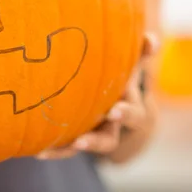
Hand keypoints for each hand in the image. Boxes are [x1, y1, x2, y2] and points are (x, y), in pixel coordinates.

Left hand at [36, 33, 158, 160]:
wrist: (113, 106)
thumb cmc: (118, 79)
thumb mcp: (129, 66)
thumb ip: (139, 53)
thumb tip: (151, 39)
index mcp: (127, 107)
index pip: (132, 112)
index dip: (125, 112)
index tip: (114, 110)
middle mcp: (113, 125)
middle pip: (110, 138)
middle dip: (99, 137)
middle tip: (87, 135)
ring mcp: (96, 134)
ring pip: (91, 146)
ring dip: (82, 145)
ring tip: (70, 143)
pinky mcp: (78, 139)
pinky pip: (68, 149)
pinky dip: (56, 151)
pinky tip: (39, 152)